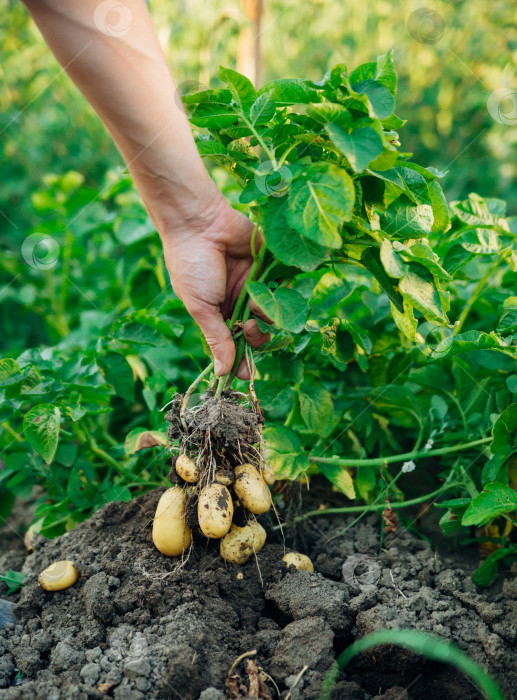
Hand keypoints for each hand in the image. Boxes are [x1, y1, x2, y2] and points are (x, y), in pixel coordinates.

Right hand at [161, 189, 269, 378]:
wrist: (200, 223)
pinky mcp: (269, 268)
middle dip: (257, 337)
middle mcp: (238, 302)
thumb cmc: (192, 266)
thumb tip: (220, 374)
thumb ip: (216, 340)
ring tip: (253, 303)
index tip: (246, 374)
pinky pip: (282, 288)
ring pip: (272, 314)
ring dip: (266, 314)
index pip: (235, 345)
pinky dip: (278, 293)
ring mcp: (254, 285)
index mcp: (218, 314)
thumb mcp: (202, 308)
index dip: (242, 360)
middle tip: (248, 328)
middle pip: (258, 333)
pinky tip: (267, 289)